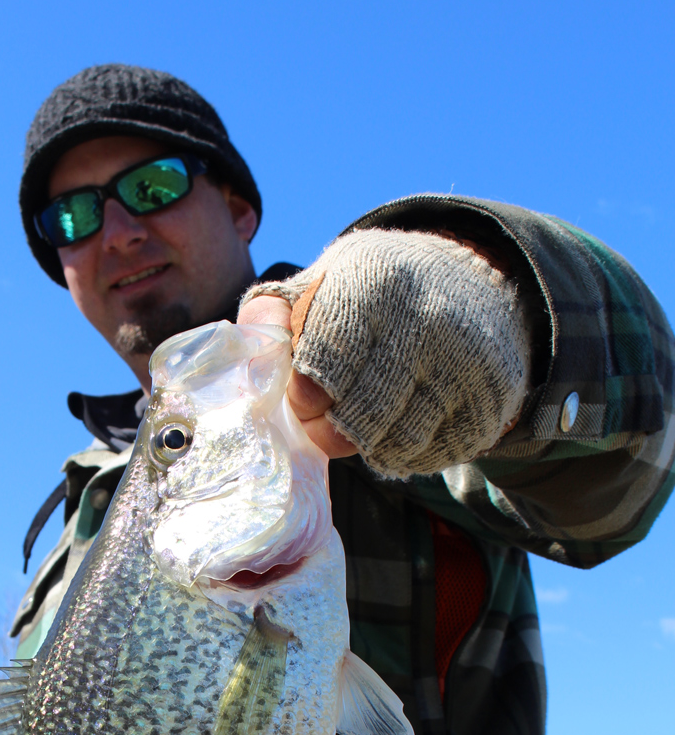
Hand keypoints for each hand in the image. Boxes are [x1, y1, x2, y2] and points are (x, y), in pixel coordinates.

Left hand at [240, 230, 530, 477]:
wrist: (478, 283)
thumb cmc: (378, 291)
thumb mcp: (328, 279)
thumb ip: (276, 311)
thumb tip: (246, 345)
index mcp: (372, 285)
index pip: (321, 369)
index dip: (303, 399)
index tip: (302, 402)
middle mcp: (424, 322)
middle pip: (357, 417)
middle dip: (329, 433)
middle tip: (323, 429)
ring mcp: (463, 364)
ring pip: (394, 443)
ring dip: (368, 446)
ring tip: (362, 425)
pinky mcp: (488, 402)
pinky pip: (430, 456)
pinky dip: (406, 454)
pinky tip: (399, 430)